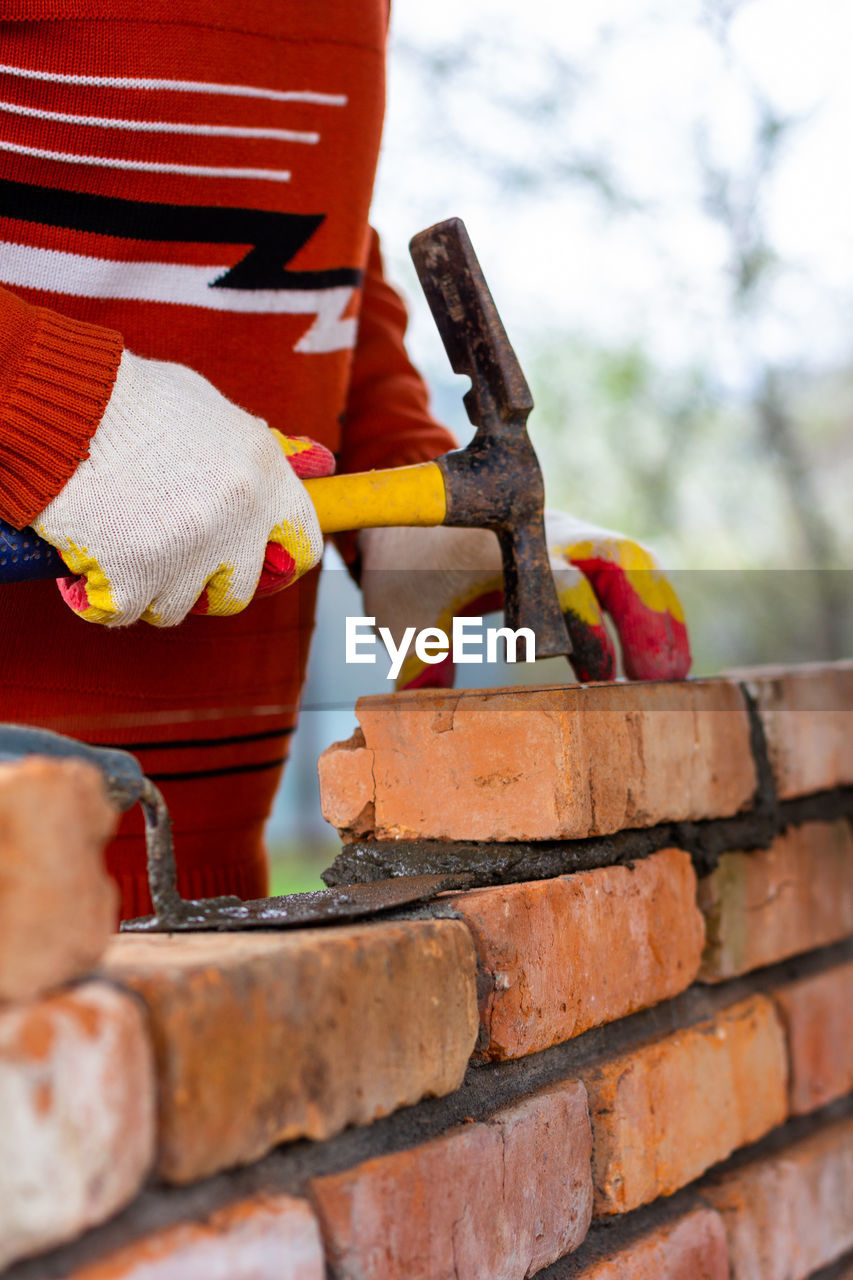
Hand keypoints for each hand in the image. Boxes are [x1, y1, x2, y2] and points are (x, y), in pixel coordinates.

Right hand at [33, 351, 333, 625]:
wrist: (68, 403)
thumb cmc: (135, 400)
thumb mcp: (215, 410)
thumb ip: (259, 449)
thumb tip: (317, 463)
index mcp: (265, 475)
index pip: (303, 544)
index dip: (278, 558)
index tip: (259, 560)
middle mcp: (237, 519)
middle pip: (239, 590)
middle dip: (207, 581)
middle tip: (175, 558)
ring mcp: (188, 552)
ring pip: (178, 607)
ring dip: (151, 589)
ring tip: (124, 548)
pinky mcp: (134, 575)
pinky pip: (124, 613)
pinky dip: (101, 596)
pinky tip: (89, 566)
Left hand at [358, 512, 689, 688]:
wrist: (411, 507)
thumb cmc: (407, 571)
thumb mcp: (403, 620)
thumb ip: (419, 665)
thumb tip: (419, 717)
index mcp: (502, 549)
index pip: (559, 585)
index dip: (585, 632)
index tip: (597, 681)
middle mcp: (546, 533)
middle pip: (617, 562)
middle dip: (644, 621)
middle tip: (661, 682)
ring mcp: (571, 532)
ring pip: (635, 562)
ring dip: (660, 615)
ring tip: (676, 676)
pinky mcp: (582, 542)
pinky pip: (634, 566)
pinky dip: (655, 604)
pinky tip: (667, 654)